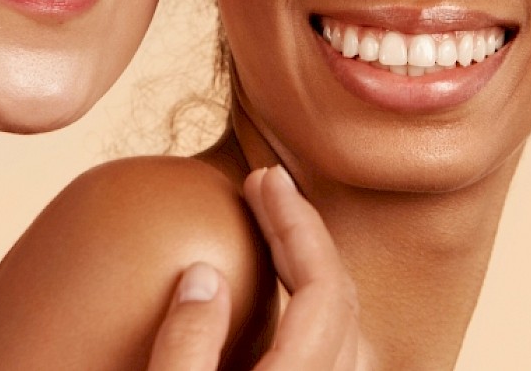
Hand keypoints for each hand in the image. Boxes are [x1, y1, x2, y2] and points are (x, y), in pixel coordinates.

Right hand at [146, 166, 367, 370]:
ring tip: (274, 228)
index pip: (324, 290)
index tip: (264, 179)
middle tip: (266, 187)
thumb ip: (186, 346)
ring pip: (344, 327)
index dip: (298, 224)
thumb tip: (204, 274)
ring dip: (313, 267)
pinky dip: (311, 306)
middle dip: (304, 232)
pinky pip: (330, 351)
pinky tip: (275, 291)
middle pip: (338, 300)